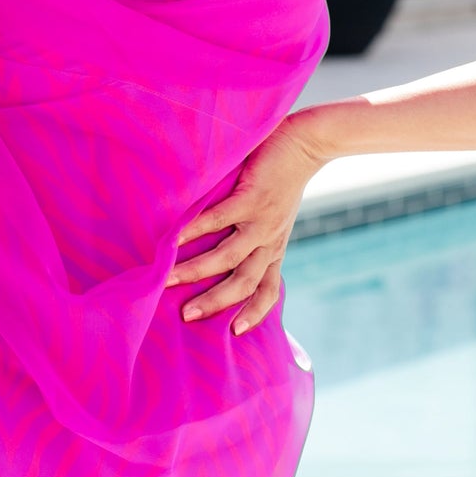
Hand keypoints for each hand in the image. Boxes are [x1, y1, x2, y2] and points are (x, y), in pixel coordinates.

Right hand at [166, 116, 325, 333]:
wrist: (307, 143)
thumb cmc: (282, 178)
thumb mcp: (273, 214)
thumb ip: (249, 232)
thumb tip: (213, 249)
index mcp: (274, 248)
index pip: (267, 290)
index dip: (255, 313)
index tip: (236, 333)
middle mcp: (269, 241)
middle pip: (244, 283)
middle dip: (214, 302)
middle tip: (186, 316)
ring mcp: (261, 221)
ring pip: (229, 257)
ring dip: (197, 271)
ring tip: (168, 281)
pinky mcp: (252, 198)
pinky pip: (220, 219)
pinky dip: (196, 231)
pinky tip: (175, 239)